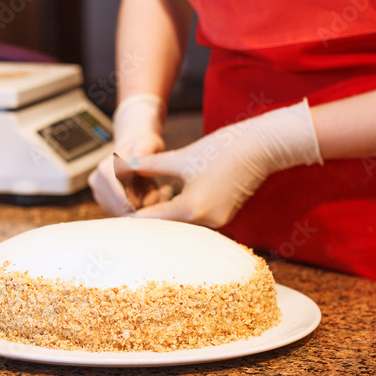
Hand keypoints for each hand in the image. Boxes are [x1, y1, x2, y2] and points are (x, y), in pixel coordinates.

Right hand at [89, 94, 166, 214]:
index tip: (158, 193)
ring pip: (123, 213)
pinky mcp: (104, 201)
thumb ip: (142, 153)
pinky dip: (135, 208)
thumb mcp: (147, 143)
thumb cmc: (144, 144)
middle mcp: (98, 184)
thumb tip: (133, 165)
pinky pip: (122, 213)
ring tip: (150, 190)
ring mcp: (99, 194)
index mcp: (106, 171)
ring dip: (140, 207)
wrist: (134, 146)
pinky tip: (144, 194)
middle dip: (143, 205)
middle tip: (158, 192)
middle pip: (123, 209)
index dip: (143, 202)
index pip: (123, 200)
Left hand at [126, 100, 322, 227]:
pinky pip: (194, 220)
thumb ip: (150, 165)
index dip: (129, 216)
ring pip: (179, 225)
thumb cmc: (224, 148)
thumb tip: (121, 167)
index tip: (112, 216)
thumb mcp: (182, 157)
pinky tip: (165, 205)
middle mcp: (204, 222)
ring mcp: (216, 222)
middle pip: (164, 227)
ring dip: (161, 217)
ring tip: (139, 210)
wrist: (264, 148)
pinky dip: (179, 214)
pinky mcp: (223, 217)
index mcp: (191, 209)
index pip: (150, 220)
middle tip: (120, 215)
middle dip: (144, 218)